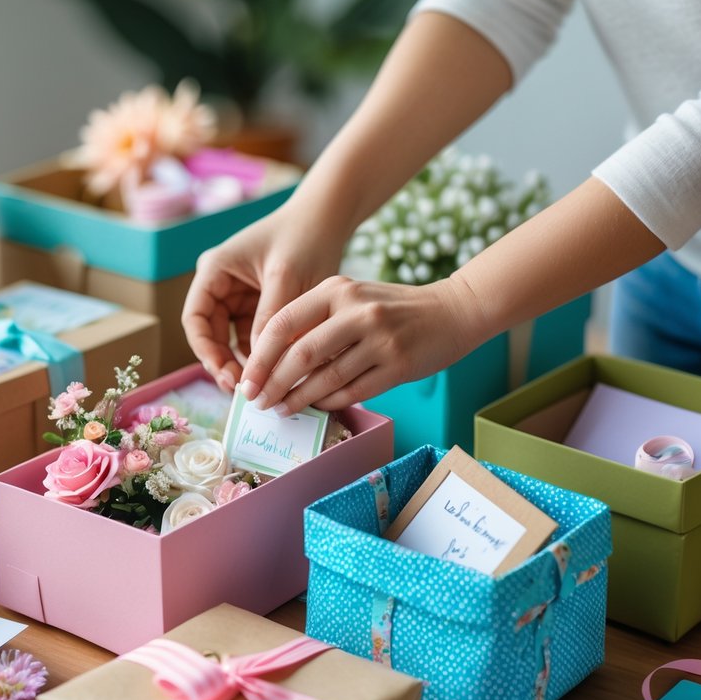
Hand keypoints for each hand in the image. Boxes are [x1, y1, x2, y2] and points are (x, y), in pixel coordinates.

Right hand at [181, 206, 343, 390]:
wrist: (330, 217)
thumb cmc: (305, 237)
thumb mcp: (286, 281)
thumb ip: (269, 324)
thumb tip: (258, 370)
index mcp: (214, 270)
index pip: (195, 320)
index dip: (206, 352)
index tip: (227, 376)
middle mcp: (220, 284)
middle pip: (211, 334)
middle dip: (225, 363)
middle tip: (246, 390)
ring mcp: (238, 295)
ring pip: (232, 340)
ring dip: (245, 363)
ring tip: (264, 386)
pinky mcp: (258, 304)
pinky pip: (253, 336)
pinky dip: (263, 354)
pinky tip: (277, 372)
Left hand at [239, 274, 485, 413]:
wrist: (453, 311)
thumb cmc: (392, 309)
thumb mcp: (351, 299)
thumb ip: (316, 322)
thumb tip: (272, 362)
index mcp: (338, 289)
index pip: (284, 323)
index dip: (259, 356)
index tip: (247, 379)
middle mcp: (358, 311)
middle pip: (301, 355)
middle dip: (273, 384)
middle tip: (258, 401)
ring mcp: (380, 339)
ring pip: (326, 378)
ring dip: (298, 399)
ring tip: (281, 410)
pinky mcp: (398, 365)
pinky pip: (353, 391)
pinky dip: (330, 402)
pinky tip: (315, 407)